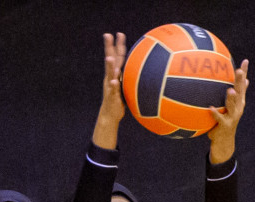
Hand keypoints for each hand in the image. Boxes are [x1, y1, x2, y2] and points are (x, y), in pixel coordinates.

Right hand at [93, 32, 127, 148]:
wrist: (110, 115)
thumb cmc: (120, 100)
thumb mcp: (127, 86)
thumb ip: (132, 77)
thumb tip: (147, 71)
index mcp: (115, 74)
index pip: (117, 56)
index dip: (118, 45)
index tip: (119, 33)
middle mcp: (110, 77)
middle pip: (110, 59)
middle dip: (109, 47)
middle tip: (107, 35)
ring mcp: (110, 86)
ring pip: (109, 73)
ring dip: (110, 66)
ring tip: (109, 57)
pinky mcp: (111, 96)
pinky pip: (113, 89)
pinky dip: (114, 84)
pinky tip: (115, 80)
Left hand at [207, 59, 249, 162]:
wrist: (224, 140)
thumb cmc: (226, 120)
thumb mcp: (232, 106)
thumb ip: (237, 93)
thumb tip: (246, 79)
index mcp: (240, 101)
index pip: (243, 84)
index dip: (245, 72)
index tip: (245, 60)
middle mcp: (238, 107)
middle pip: (240, 92)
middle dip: (240, 81)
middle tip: (239, 71)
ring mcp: (233, 116)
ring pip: (233, 105)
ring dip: (231, 98)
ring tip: (230, 90)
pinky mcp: (225, 125)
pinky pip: (219, 118)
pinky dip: (215, 113)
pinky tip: (209, 108)